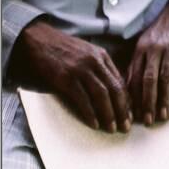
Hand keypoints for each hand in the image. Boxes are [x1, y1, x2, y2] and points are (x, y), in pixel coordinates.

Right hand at [8, 20, 131, 132]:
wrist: (39, 39)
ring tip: (112, 128)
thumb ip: (101, 68)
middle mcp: (94, 62)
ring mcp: (80, 69)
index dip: (127, 101)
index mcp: (102, 56)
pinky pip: (82, 99)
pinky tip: (94, 123)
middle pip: (114, 89)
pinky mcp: (66, 78)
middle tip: (125, 127)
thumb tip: (114, 91)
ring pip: (101, 95)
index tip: (129, 116)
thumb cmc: (63, 49)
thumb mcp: (88, 53)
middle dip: (122, 111)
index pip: (120, 82)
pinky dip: (90, 113)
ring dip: (109, 114)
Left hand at [126, 1, 168, 125]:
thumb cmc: (158, 36)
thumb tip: (126, 91)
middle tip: (147, 120)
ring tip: (162, 116)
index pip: (134, 77)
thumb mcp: (143, 47)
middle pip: (148, 80)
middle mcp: (153, 50)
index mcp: (140, 50)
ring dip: (163, 99)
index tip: (133, 114)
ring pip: (165, 79)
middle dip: (147, 102)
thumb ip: (136, 67)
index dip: (133, 97)